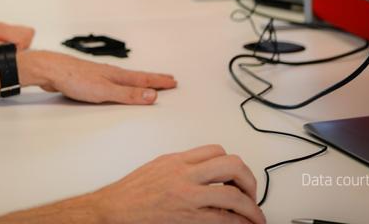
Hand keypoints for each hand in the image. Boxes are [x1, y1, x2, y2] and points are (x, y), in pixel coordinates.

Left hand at [22, 51, 176, 104]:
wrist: (50, 70)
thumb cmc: (74, 79)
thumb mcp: (105, 91)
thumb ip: (128, 94)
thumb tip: (152, 95)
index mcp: (116, 75)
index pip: (143, 79)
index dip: (158, 82)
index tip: (173, 82)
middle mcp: (110, 73)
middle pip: (137, 77)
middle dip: (153, 79)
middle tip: (168, 80)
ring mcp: (99, 75)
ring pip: (124, 79)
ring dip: (138, 81)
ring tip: (147, 82)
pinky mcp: (88, 80)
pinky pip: (111, 82)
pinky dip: (122, 84)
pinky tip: (117, 85)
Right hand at [88, 145, 264, 223]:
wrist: (113, 209)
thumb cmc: (130, 192)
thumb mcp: (157, 167)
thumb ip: (181, 167)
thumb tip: (203, 172)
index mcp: (178, 160)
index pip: (216, 151)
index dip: (233, 164)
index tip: (237, 177)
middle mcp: (185, 174)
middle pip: (232, 166)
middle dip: (249, 180)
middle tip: (252, 193)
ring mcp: (188, 196)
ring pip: (232, 194)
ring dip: (251, 206)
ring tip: (255, 216)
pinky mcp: (187, 217)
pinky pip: (222, 219)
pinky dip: (238, 223)